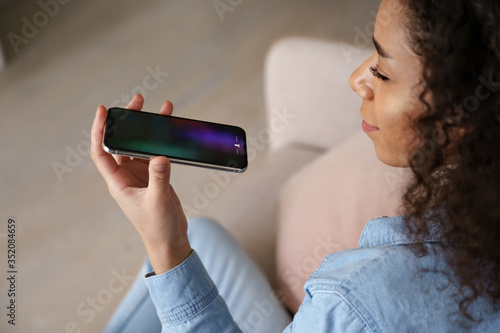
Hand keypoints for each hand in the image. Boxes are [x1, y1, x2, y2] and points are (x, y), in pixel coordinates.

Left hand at [90, 94, 191, 273]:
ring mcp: (141, 176)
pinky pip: (155, 153)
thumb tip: (159, 155)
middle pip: (121, 142)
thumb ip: (159, 178)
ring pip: (140, 146)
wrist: (169, 241)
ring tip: (159, 110)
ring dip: (147, 129)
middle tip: (138, 102)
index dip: (99, 130)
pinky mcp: (155, 177)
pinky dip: (161, 141)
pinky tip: (169, 131)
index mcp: (118, 182)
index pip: (101, 151)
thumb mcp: (157, 202)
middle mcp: (126, 176)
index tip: (104, 111)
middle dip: (128, 122)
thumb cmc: (157, 227)